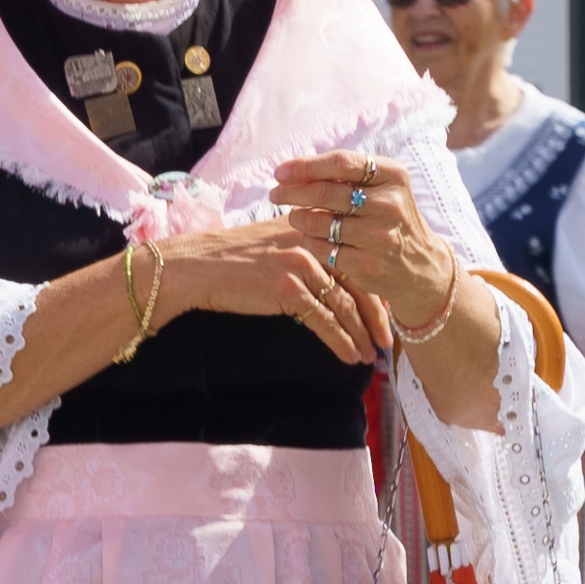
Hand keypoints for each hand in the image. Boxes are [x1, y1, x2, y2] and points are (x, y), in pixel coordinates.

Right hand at [156, 214, 378, 367]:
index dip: (374, 288)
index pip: (356, 258)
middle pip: (359, 282)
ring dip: (361, 335)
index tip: (385, 312)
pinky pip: (325, 321)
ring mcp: (302, 265)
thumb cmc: (232, 260)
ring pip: (345, 306)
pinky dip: (341, 342)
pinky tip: (350, 356)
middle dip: (376, 316)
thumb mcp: (274, 242)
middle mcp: (312, 241)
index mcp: (313, 227)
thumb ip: (306, 250)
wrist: (197, 267)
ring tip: (370, 356)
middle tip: (387, 340)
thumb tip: (332, 277)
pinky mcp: (289, 289)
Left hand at [273, 153, 464, 349]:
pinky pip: (324, 249)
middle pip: (326, 192)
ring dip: (299, 218)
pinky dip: (310, 242)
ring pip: (320, 222)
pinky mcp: (369, 264)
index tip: (280, 172)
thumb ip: (346, 176)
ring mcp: (381, 236)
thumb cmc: (388, 217)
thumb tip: (292, 169)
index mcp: (393, 175)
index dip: (305, 166)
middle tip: (275, 194)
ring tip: (295, 216)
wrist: (420, 263)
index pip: (341, 162)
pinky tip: (311, 238)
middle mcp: (390, 203)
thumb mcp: (382, 188)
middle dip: (292, 192)